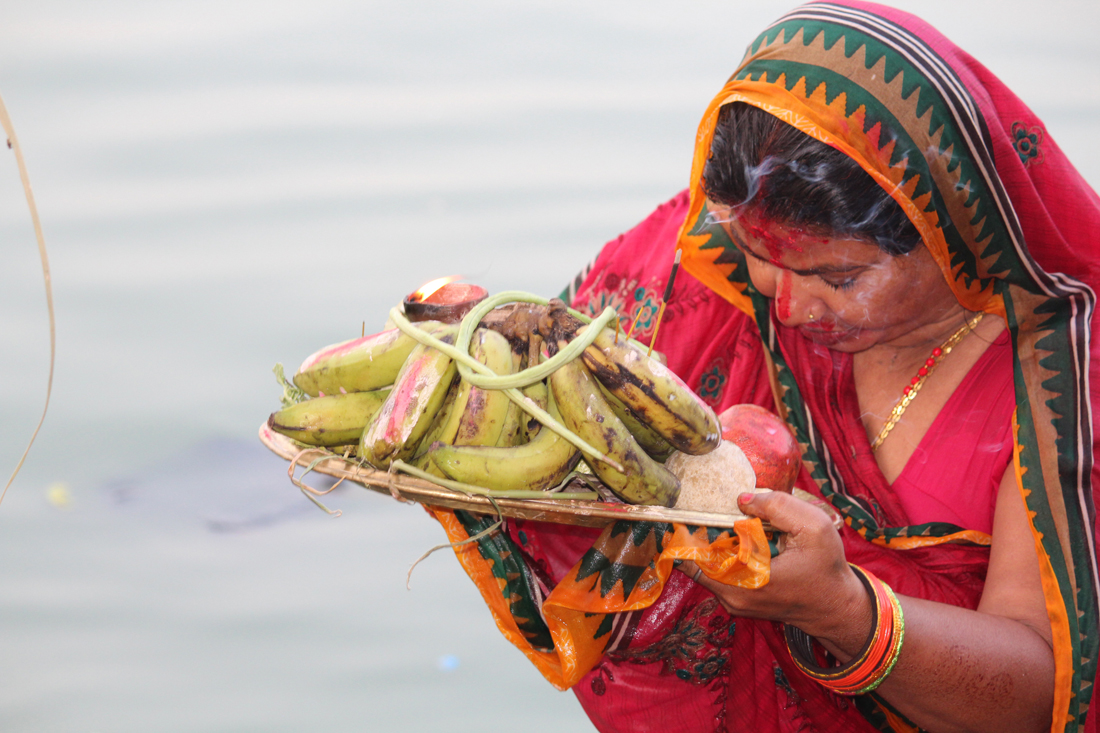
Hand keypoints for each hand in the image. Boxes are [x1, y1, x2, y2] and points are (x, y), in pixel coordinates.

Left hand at [679, 491, 871, 655]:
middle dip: (700, 533)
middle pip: (696, 559)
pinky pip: (717, 574)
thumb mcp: (813, 528)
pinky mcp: (738, 601)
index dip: (689, 531)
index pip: (697, 556)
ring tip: (728, 524)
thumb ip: (777, 506)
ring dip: (712, 543)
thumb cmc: (826, 568)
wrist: (836, 606)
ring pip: (705, 566)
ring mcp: (734, 602)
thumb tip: (741, 499)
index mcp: (748, 579)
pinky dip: (722, 555)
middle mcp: (734, 595)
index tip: (686, 513)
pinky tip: (740, 540)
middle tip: (708, 511)